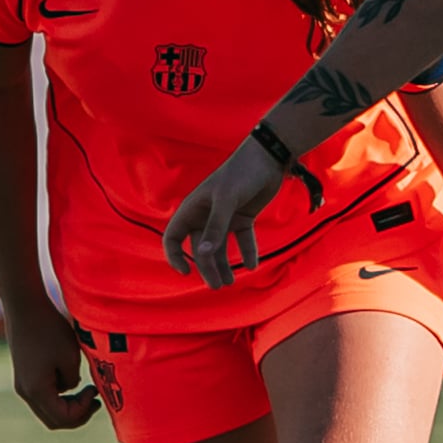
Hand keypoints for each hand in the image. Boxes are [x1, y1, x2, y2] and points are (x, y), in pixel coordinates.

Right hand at [4, 310, 104, 430]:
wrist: (23, 306)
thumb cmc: (49, 329)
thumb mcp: (70, 356)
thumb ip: (74, 381)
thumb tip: (71, 388)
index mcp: (37, 390)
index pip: (63, 418)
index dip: (84, 410)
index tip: (95, 390)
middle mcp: (26, 392)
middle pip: (53, 420)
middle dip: (77, 415)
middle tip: (95, 401)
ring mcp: (22, 384)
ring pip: (47, 410)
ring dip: (68, 406)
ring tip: (87, 391)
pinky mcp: (23, 374)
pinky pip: (42, 396)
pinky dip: (59, 395)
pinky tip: (71, 377)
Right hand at [163, 133, 305, 287]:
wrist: (268, 156)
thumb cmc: (242, 173)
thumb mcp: (227, 200)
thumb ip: (216, 228)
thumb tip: (204, 255)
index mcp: (193, 208)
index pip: (174, 236)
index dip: (175, 255)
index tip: (186, 272)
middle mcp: (206, 214)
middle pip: (201, 248)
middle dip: (207, 267)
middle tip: (218, 285)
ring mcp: (225, 216)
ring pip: (221, 247)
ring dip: (224, 265)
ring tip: (231, 282)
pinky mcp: (244, 216)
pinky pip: (243, 239)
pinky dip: (248, 252)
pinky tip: (253, 266)